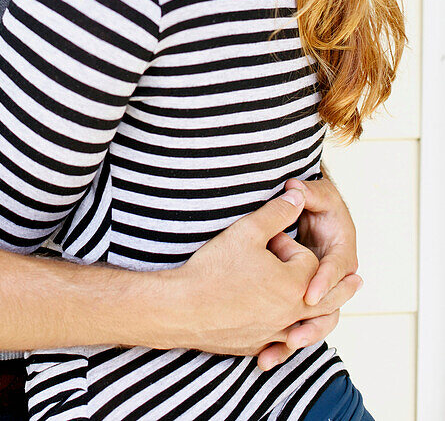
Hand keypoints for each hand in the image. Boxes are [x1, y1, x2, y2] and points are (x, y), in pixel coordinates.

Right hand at [166, 189, 359, 355]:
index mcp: (293, 285)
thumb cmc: (214, 269)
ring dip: (326, 317)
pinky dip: (295, 337)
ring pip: (310, 326)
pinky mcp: (257, 345)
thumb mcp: (247, 230)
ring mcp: (274, 333)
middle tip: (358, 281)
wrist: (183, 307)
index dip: (290, 247)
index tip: (268, 241)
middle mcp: (291, 314)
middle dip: (342, 288)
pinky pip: (284, 343)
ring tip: (335, 311)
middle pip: (326, 300)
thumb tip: (298, 195)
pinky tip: (293, 335)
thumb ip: (277, 212)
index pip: (309, 263)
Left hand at [256, 174, 360, 370]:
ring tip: (272, 353)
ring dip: (296, 339)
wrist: (315, 209)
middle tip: (291, 337)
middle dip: (311, 324)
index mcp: (341, 251)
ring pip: (314, 323)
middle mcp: (333, 277)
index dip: (324, 281)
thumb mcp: (316, 195)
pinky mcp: (302, 302)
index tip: (308, 293)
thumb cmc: (316, 201)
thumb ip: (307, 192)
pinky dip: (281, 344)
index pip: (337, 269)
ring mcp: (318, 292)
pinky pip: (296, 327)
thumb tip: (294, 186)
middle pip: (329, 306)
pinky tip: (262, 359)